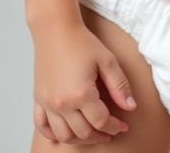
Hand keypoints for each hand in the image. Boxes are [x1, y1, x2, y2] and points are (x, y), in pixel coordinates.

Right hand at [31, 20, 136, 144]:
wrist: (55, 28)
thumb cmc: (81, 41)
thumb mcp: (107, 60)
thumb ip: (120, 86)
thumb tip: (130, 107)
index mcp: (81, 94)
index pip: (102, 122)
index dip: (115, 127)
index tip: (123, 126)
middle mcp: (62, 102)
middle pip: (83, 132)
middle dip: (100, 135)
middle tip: (110, 132)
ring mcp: (48, 102)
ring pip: (63, 135)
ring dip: (79, 140)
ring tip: (91, 134)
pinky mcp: (39, 98)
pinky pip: (42, 125)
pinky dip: (52, 134)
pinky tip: (62, 134)